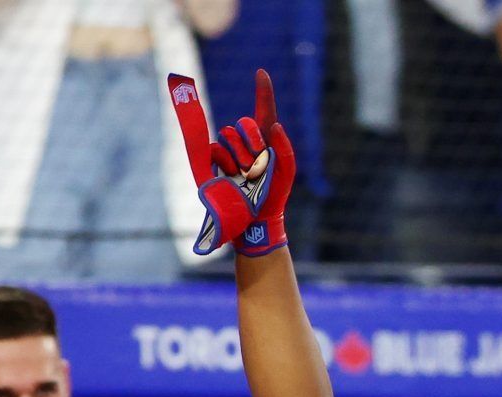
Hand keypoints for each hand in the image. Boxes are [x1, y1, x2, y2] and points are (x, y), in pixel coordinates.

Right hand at [173, 68, 296, 255]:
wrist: (256, 218)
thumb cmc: (274, 196)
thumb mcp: (286, 173)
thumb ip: (285, 149)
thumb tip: (274, 124)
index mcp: (266, 141)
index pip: (264, 110)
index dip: (263, 92)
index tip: (261, 73)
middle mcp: (246, 143)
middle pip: (242, 122)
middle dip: (251, 140)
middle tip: (257, 162)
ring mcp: (229, 151)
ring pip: (227, 133)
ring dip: (238, 154)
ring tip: (246, 175)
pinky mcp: (214, 161)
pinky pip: (216, 149)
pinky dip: (225, 162)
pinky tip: (232, 177)